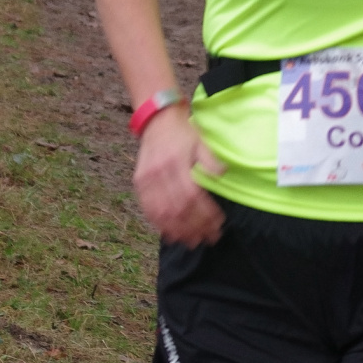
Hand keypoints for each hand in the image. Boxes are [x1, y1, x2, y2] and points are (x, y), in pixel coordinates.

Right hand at [132, 105, 225, 245]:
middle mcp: (159, 173)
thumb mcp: (201, 141)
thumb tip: (223, 174)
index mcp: (176, 163)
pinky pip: (148, 208)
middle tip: (209, 238)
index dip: (205, 214)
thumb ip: (210, 159)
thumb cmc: (183, 133)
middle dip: (195, 227)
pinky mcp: (139, 183)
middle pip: (178, 208)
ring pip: (162, 212)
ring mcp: (147, 180)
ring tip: (192, 241)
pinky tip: (171, 233)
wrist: (157, 120)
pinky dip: (159, 224)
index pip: (192, 196)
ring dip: (178, 230)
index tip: (218, 224)